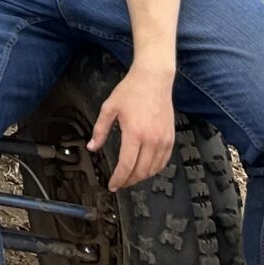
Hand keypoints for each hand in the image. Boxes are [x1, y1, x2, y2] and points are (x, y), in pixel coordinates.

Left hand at [90, 60, 177, 190]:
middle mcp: (151, 139)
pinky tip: (146, 169)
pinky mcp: (170, 138)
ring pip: (153, 169)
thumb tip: (92, 146)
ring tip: (130, 177)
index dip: (118, 179)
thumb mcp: (110, 108)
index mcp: (134, 133)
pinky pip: (164, 161)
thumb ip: (100, 130)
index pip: (126, 165)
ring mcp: (163, 140)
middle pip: (140, 171)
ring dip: (141, 177)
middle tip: (119, 183)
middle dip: (128, 181)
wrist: (154, 79)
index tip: (112, 185)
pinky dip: (154, 169)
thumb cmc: (132, 90)